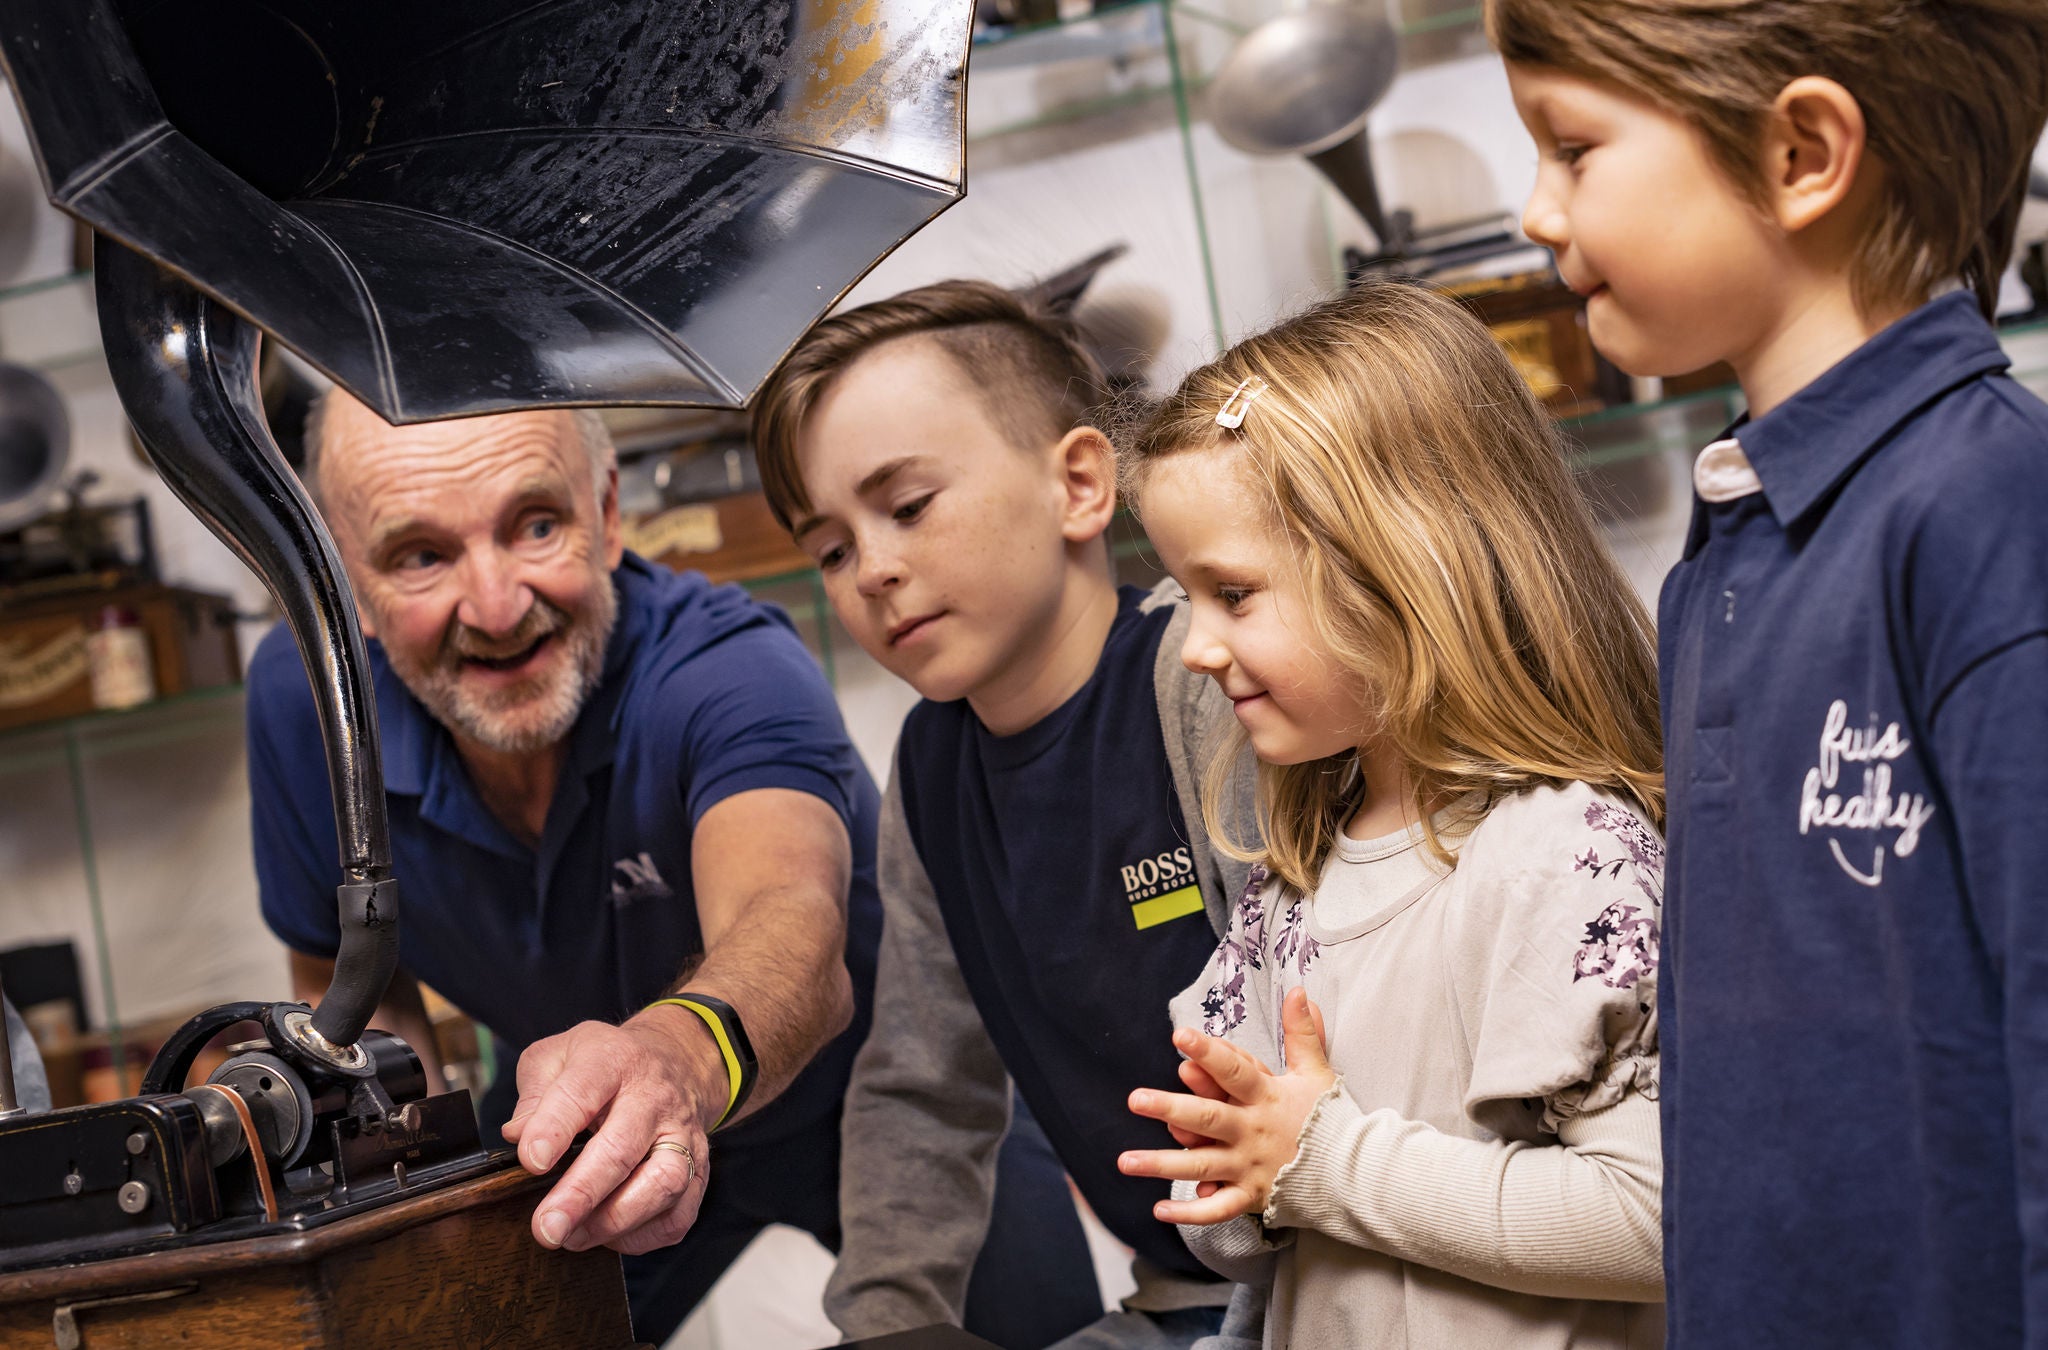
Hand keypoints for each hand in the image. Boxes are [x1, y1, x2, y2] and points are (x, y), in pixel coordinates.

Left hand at [500, 1007, 723, 1254]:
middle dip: (582, 1193)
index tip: (531, 1162)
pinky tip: (608, 1235)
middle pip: (623, 1148)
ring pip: (663, 1184)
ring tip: (572, 1238)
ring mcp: (683, 1135)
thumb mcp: (560, 1054)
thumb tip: (519, 1135)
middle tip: (546, 1228)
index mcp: (612, 1061)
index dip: (555, 1128)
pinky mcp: (699, 1170)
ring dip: (614, 1220)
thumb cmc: (606, 1064)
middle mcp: (655, 1098)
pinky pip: (678, 1215)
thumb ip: (534, 1091)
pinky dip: (642, 1236)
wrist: (677, 1060)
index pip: (583, 1092)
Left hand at [1118, 988, 1334, 1224]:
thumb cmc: (1328, 1117)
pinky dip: (1190, 1214)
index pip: (1234, 1071)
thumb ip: (1302, 1032)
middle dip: (1170, 1109)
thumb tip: (1299, 990)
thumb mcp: (1316, 1071)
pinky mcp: (1251, 1196)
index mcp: (1266, 1097)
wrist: (1353, 1172)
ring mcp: (1248, 1167)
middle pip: (1207, 1119)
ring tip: (1124, 1160)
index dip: (1209, 1053)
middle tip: (1134, 1099)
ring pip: (1201, 1165)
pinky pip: (1217, 1209)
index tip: (1180, 1036)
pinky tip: (1158, 1209)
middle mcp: (1252, 1132)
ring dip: (1161, 1164)